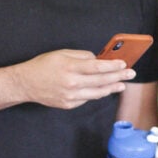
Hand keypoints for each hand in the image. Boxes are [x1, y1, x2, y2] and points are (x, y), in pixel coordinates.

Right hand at [15, 49, 136, 109]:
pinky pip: (87, 99)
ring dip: (111, 88)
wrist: (26, 84)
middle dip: (118, 76)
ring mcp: (71, 96)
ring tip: (122, 84)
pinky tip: (104, 89)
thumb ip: (81, 56)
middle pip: (101, 80)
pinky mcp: (69, 104)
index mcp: (70, 67)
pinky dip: (96, 93)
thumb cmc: (43, 66)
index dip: (112, 66)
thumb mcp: (61, 53)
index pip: (97, 67)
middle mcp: (72, 83)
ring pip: (97, 93)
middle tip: (131, 73)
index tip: (123, 64)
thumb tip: (98, 60)